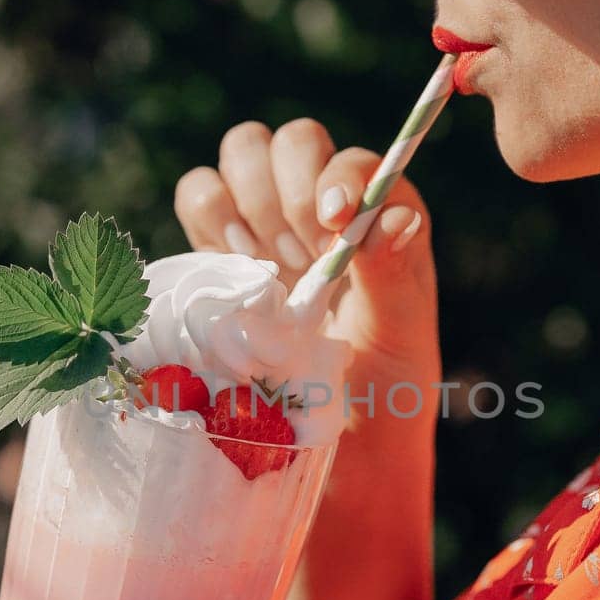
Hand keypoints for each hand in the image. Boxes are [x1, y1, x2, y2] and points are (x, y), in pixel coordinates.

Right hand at [173, 118, 441, 444]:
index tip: (330, 225)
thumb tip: (391, 217)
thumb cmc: (383, 404)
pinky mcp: (222, 250)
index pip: (359, 163)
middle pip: (294, 142)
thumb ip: (393, 277)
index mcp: (384, 225)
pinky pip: (199, 193)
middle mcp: (329, 213)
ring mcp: (273, 227)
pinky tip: (231, 266)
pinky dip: (206, 215)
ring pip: (244, 153)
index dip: (338, 178)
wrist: (331, 458)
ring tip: (265, 265)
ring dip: (246, 199)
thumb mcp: (399, 344)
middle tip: (294, 257)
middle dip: (286, 188)